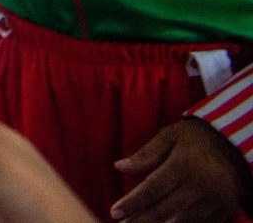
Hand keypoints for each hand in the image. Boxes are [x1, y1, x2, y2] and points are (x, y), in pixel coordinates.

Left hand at [112, 119, 250, 222]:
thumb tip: (119, 166)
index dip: (133, 203)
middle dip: (142, 220)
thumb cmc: (196, 137)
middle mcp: (201, 185)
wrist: (236, 144)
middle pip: (166, 209)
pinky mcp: (226, 209)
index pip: (153, 189)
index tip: (115, 213)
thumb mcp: (169, 136)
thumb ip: (146, 153)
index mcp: (184, 165)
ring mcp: (216, 200)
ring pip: (184, 221)